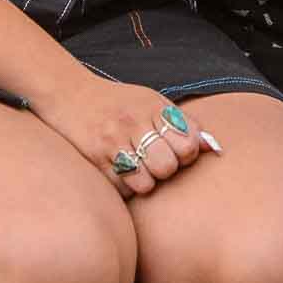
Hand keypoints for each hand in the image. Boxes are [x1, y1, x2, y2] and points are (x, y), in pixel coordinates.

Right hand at [29, 75, 203, 197]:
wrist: (70, 94)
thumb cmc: (118, 102)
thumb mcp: (152, 102)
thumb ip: (182, 123)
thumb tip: (211, 147)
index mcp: (154, 107)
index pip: (188, 144)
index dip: (186, 154)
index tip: (176, 151)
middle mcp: (134, 123)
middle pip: (168, 166)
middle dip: (166, 170)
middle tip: (156, 162)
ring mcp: (112, 142)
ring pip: (146, 184)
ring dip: (145, 182)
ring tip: (138, 169)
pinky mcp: (94, 160)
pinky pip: (122, 189)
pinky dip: (125, 186)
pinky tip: (120, 171)